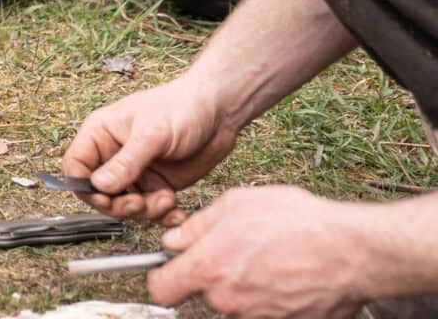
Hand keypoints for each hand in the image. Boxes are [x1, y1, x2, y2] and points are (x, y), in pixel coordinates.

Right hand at [61, 78, 238, 224]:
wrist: (219, 112)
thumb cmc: (181, 108)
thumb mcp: (151, 134)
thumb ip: (126, 162)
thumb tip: (99, 186)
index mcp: (101, 134)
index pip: (76, 166)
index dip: (84, 187)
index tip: (105, 198)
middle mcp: (114, 155)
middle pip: (99, 192)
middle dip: (119, 205)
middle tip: (141, 204)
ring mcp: (136, 171)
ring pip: (125, 205)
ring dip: (145, 211)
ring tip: (167, 200)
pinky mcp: (157, 184)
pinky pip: (151, 209)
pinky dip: (163, 215)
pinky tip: (177, 211)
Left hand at [150, 186, 370, 315]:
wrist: (351, 251)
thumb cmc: (298, 223)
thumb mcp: (237, 204)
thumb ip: (197, 226)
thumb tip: (173, 241)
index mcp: (209, 268)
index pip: (161, 290)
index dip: (162, 278)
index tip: (168, 271)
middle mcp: (229, 300)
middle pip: (204, 293)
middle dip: (214, 275)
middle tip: (239, 251)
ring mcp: (257, 317)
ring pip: (235, 302)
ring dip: (244, 285)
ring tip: (270, 259)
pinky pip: (265, 311)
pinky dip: (271, 297)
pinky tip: (287, 276)